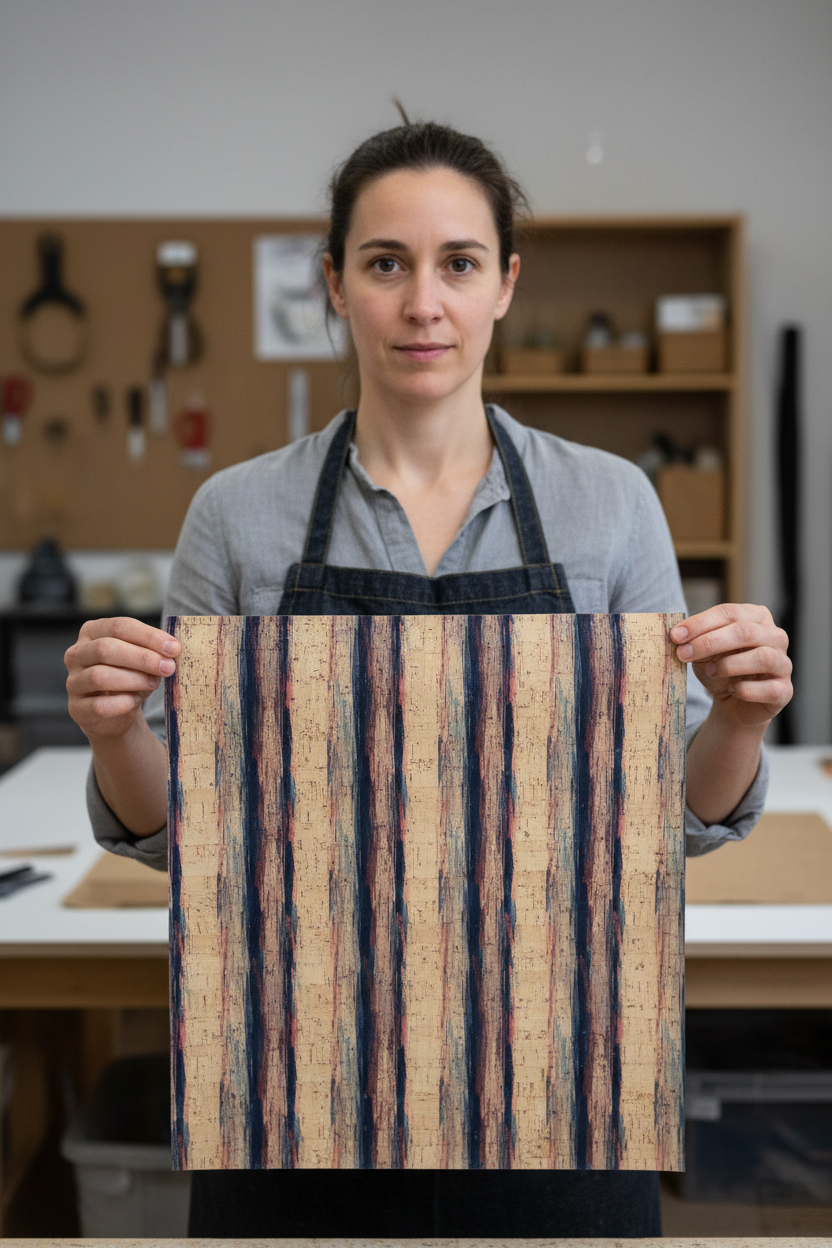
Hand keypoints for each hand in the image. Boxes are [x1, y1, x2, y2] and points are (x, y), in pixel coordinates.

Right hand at [65, 617, 180, 740]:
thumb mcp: (143, 660)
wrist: (116, 713)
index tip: (174, 648)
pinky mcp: (76, 708)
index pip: (119, 626)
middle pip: (106, 648)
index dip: (149, 636)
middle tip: (168, 667)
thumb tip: (172, 649)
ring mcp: (73, 681)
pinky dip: (122, 703)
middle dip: (142, 658)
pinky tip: (136, 701)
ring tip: (154, 683)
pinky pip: (99, 705)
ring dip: (134, 680)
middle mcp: (76, 654)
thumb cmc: (131, 678)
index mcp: (92, 632)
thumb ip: (153, 651)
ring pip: (100, 676)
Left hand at [670, 603, 791, 729]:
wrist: (734, 704)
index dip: (700, 623)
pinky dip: (746, 690)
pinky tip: (732, 691)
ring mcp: (783, 663)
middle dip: (710, 642)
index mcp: (756, 617)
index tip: (675, 635)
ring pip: (762, 657)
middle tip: (683, 653)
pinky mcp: (784, 691)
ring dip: (729, 664)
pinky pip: (769, 688)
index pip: (729, 613)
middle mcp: (775, 636)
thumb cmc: (720, 670)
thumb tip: (677, 634)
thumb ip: (694, 641)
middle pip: (745, 632)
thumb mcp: (703, 652)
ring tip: (710, 671)